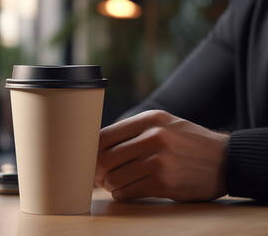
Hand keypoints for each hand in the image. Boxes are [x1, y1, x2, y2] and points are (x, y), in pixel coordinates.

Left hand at [95, 110, 229, 201]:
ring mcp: (159, 161)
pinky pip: (127, 192)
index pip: (104, 136)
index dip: (91, 151)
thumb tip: (98, 146)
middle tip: (100, 177)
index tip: (90, 159)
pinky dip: (122, 194)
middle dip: (97, 172)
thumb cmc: (188, 143)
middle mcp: (153, 137)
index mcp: (149, 120)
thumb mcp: (164, 124)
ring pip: (114, 178)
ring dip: (109, 185)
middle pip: (105, 159)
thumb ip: (134, 131)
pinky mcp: (164, 183)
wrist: (225, 160)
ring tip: (114, 184)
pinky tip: (127, 191)